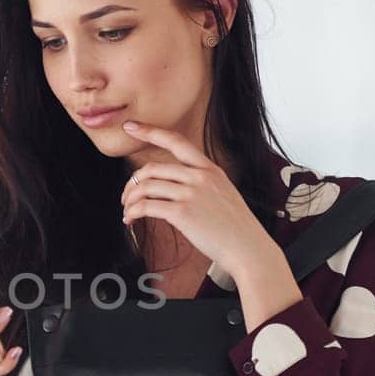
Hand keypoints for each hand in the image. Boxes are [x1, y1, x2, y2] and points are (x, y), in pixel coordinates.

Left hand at [119, 121, 270, 272]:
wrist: (248, 248)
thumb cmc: (235, 227)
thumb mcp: (223, 193)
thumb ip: (200, 183)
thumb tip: (169, 186)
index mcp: (210, 169)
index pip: (176, 141)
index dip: (150, 132)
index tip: (131, 127)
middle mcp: (200, 176)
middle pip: (152, 169)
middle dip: (131, 183)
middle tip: (126, 197)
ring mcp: (191, 193)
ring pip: (145, 187)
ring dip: (129, 200)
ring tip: (128, 211)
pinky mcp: (183, 213)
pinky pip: (146, 206)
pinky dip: (133, 212)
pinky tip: (131, 220)